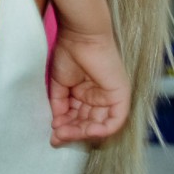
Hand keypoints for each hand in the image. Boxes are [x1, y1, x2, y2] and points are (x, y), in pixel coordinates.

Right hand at [48, 29, 129, 145]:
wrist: (79, 36)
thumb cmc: (69, 53)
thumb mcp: (59, 85)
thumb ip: (58, 105)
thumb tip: (56, 125)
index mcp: (86, 94)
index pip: (78, 118)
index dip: (66, 128)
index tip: (53, 134)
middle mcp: (99, 98)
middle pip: (87, 124)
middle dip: (72, 132)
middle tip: (57, 136)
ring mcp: (110, 97)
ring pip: (99, 125)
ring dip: (82, 133)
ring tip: (66, 133)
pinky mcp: (120, 96)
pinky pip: (115, 121)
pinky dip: (102, 130)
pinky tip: (86, 131)